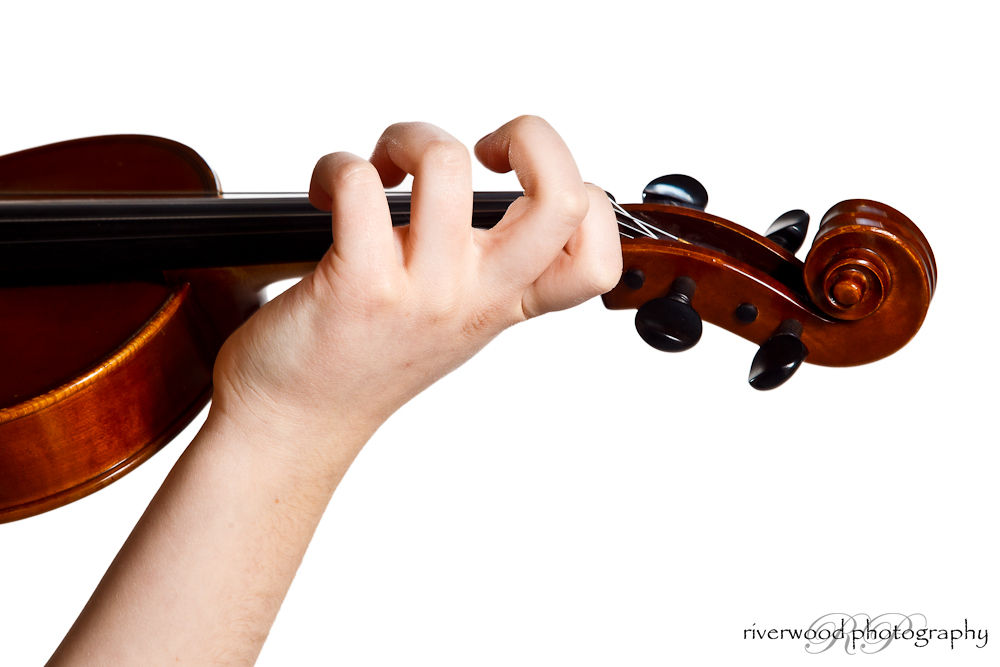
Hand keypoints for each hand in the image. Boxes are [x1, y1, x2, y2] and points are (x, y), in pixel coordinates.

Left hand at [211, 115, 620, 462]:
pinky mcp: (357, 283)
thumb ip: (489, 268)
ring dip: (407, 137)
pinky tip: (327, 191)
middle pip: (561, 201)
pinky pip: (359, 183)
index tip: (529, 190)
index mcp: (504, 304)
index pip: (597, 259)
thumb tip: (501, 185)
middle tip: (488, 148)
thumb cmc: (368, 359)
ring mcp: (421, 292)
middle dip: (533, 134)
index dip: (588, 200)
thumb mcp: (455, 319)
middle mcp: (474, 297)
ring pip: (446, 160)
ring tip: (383, 167)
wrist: (297, 420)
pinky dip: (337, 166)